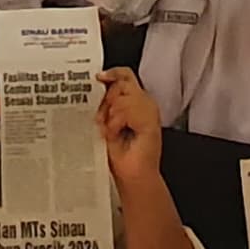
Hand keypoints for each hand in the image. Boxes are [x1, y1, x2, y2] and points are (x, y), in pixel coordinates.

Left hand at [93, 68, 165, 194]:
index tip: (98, 77)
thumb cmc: (119, 153)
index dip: (112, 72)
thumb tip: (98, 85)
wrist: (131, 175)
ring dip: (111, 116)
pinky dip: (116, 123)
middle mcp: (145, 102)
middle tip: (103, 122)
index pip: (125, 75)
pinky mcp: (151, 121)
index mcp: (135, 100)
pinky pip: (127, 110)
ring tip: (112, 132)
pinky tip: (117, 135)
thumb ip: (106, 103)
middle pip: (121, 83)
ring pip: (122, 96)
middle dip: (107, 102)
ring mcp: (150, 111)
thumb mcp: (107, 121)